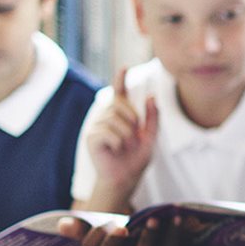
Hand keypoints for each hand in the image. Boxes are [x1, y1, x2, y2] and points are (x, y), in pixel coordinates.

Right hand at [84, 66, 158, 194]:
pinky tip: (116, 149)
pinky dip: (117, 142)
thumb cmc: (136, 158)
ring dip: (126, 135)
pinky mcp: (91, 137)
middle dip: (132, 120)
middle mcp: (108, 116)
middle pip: (119, 104)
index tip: (124, 67)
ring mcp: (97, 126)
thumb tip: (152, 96)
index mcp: (122, 114)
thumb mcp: (150, 136)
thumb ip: (153, 117)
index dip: (121, 79)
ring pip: (114, 119)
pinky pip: (106, 132)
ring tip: (125, 146)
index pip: (120, 92)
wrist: (126, 178)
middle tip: (134, 138)